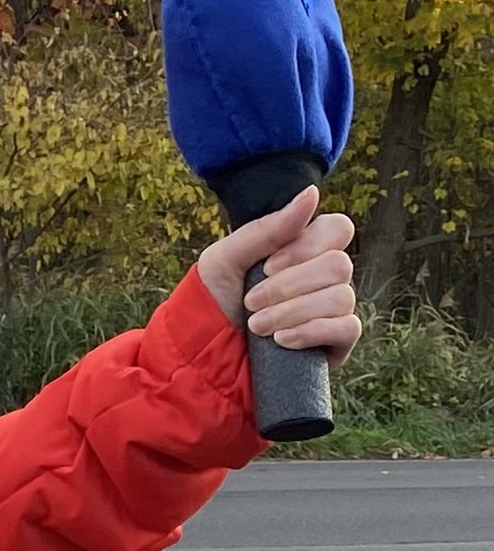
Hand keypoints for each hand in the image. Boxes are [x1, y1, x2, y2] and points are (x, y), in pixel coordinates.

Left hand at [196, 185, 361, 366]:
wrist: (202, 356)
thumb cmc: (212, 302)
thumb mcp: (225, 259)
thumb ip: (267, 229)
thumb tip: (312, 194)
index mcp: (302, 250)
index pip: (337, 229)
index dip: (307, 245)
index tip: (267, 265)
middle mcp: (324, 278)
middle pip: (339, 264)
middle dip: (289, 285)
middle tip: (250, 302)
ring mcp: (332, 311)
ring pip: (341, 297)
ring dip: (291, 311)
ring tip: (256, 327)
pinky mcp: (336, 344)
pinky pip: (348, 328)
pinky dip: (312, 331)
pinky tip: (283, 341)